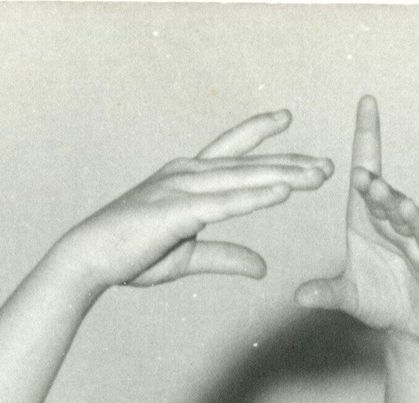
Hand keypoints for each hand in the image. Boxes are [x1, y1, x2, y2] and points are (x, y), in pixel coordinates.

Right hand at [60, 113, 333, 293]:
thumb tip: (262, 266)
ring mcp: (184, 188)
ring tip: (316, 176)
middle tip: (327, 166)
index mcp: (187, 179)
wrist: (91, 258)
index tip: (287, 119)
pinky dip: (256, 197)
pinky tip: (283, 192)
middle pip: (249, 165)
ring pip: (244, 179)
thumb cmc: (131, 255)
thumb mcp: (188, 258)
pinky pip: (226, 203)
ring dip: (283, 176)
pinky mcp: (179, 210)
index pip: (231, 151)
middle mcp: (188, 174)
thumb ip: (227, 258)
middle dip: (290, 163)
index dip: (260, 134)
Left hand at [294, 97, 418, 343]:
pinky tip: (407, 209)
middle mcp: (391, 220)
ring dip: (388, 199)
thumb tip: (298, 295)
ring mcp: (414, 234)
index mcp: (368, 220)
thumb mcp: (350, 297)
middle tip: (357, 171)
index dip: (366, 137)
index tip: (365, 103)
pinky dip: (416, 222)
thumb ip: (326, 292)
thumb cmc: (386, 301)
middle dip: (369, 179)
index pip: (365, 172)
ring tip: (374, 188)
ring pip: (399, 210)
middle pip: (379, 190)